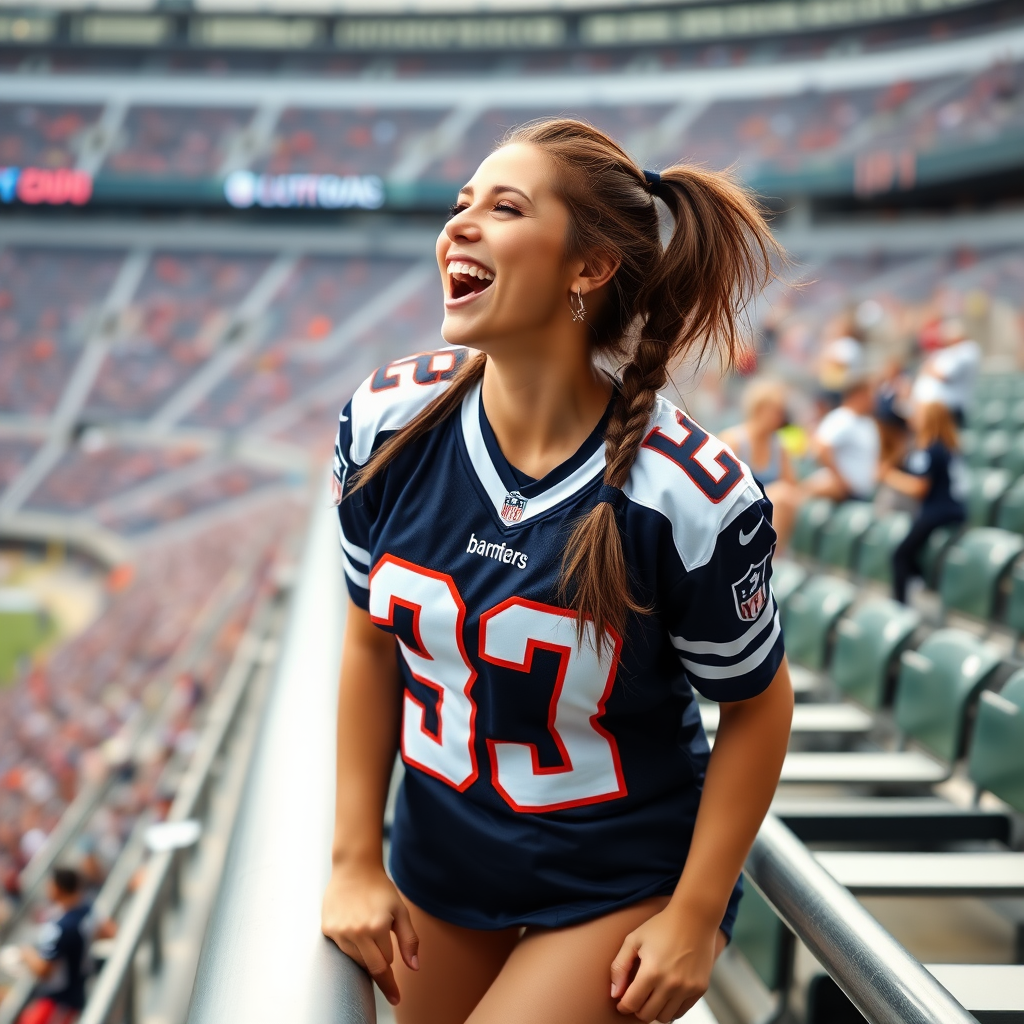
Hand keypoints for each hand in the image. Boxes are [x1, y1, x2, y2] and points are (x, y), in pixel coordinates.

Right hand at [321, 863, 418, 1004]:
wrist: (354, 868)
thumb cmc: (380, 889)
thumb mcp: (400, 910)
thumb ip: (409, 939)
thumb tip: (414, 967)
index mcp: (377, 927)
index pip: (385, 966)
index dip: (390, 984)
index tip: (396, 999)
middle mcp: (357, 932)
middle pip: (370, 966)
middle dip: (380, 971)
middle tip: (388, 976)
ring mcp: (340, 932)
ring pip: (356, 959)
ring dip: (367, 956)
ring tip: (371, 937)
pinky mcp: (328, 929)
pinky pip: (343, 949)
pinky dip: (353, 947)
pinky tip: (357, 932)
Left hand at [610, 906, 718, 1021]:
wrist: (695, 917)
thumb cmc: (661, 926)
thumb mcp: (634, 939)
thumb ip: (620, 966)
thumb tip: (614, 993)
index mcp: (651, 971)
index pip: (632, 1003)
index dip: (623, 1005)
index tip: (621, 1002)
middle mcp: (671, 984)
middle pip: (647, 1015)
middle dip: (637, 1009)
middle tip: (636, 997)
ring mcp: (687, 988)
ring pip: (665, 1017)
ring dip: (654, 1010)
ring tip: (651, 995)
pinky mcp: (700, 988)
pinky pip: (681, 1012)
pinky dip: (671, 1008)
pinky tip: (666, 994)